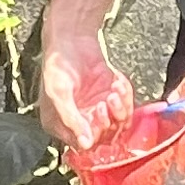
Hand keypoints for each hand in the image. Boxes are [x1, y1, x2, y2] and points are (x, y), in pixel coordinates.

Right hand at [38, 26, 134, 156]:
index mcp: (61, 126)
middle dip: (109, 119)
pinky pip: (127, 105)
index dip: (95, 133)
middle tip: (105, 100)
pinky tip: (117, 81)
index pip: (84, 145)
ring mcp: (97, 109)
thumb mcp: (58, 93)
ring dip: (121, 107)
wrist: (71, 39)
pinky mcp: (111, 97)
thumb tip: (84, 144)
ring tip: (113, 89)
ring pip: (119, 122)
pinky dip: (126, 94)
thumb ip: (71, 119)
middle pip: (105, 136)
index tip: (97, 112)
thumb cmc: (57, 65)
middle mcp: (81, 121)